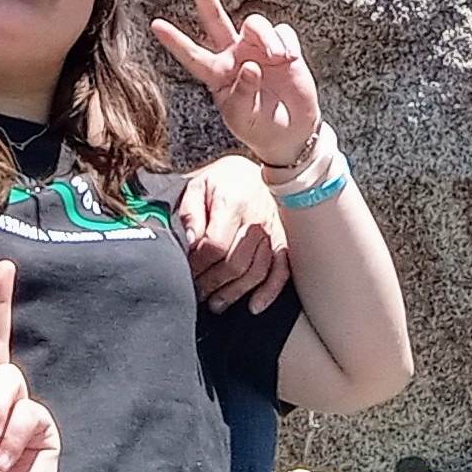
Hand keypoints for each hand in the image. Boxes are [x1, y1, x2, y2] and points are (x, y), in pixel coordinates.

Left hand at [151, 0, 321, 166]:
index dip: (175, 41)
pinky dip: (286, 41)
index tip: (155, 24)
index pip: (192, 55)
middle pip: (214, 18)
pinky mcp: (283, 47)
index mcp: (217, 74)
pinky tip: (289, 59)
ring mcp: (257, 48)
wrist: (291, 131)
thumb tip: (249, 66)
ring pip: (254, 23)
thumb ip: (243, 94)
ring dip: (265, 37)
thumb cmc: (259, 125)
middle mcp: (233, 55)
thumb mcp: (244, 118)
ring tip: (278, 58)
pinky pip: (282, 30)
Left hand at [180, 155, 290, 313]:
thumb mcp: (198, 185)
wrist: (262, 166)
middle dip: (212, 283)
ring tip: (216, 303)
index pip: (214, 245)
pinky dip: (270, 291)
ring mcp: (273, 233)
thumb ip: (190, 212)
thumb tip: (190, 240)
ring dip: (234, 292)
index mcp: (232, 204)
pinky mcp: (285, 241)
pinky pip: (281, 271)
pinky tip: (254, 305)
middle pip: (234, 263)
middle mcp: (256, 221)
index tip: (186, 273)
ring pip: (256, 272)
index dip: (198, 264)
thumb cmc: (225, 179)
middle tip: (197, 293)